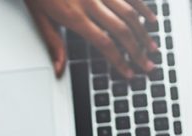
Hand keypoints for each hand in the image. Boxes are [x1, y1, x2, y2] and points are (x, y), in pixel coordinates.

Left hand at [24, 0, 158, 77]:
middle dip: (137, 51)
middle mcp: (91, 2)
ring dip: (144, 32)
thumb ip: (53, 43)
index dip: (119, 61)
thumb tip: (60, 70)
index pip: (103, 43)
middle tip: (147, 66)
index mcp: (74, 16)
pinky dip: (143, 8)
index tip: (128, 73)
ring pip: (130, 13)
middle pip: (121, 30)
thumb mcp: (39, 18)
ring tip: (153, 48)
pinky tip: (152, 19)